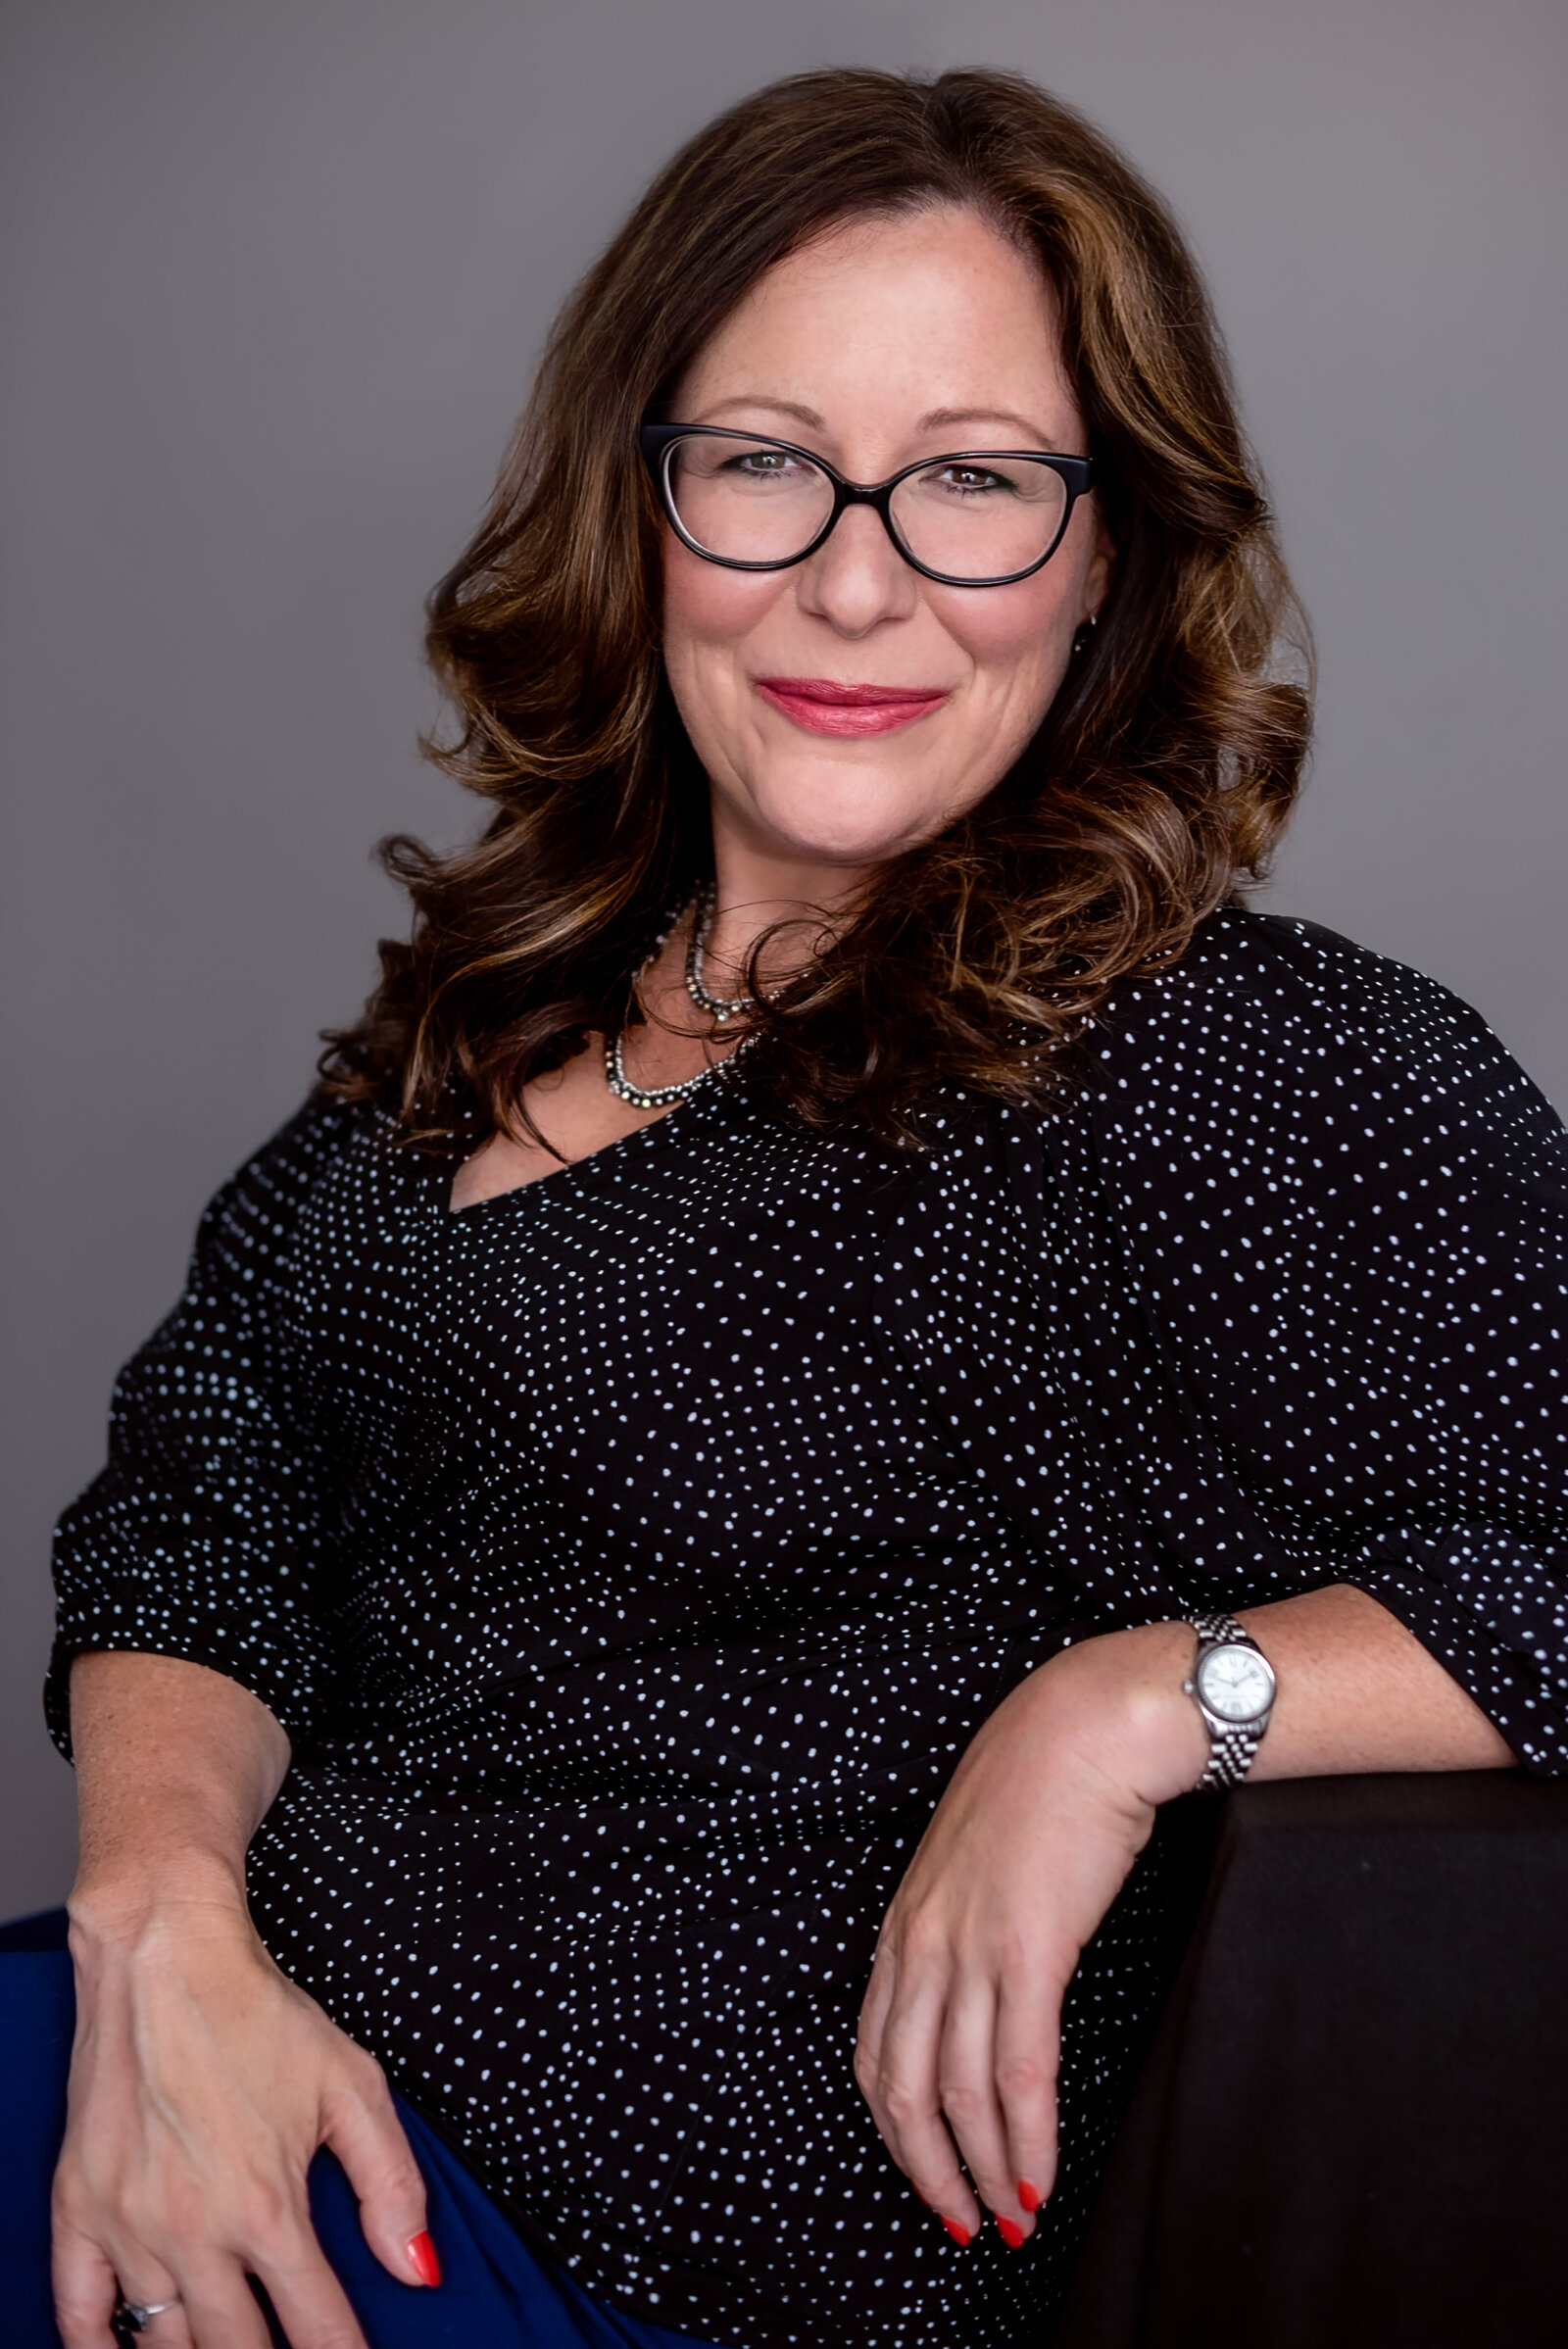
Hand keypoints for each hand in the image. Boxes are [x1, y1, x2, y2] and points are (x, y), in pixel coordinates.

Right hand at [52, 1885, 436, 2348]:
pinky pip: (77, 2312)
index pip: (317, 2329)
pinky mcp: (78, 2207)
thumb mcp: (352, 2084)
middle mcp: (196, 2230)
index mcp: (267, 2207)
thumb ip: (390, 2182)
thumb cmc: (256, 2013)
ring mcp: (130, 2225)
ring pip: (164, 2344)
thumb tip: (417, 2269)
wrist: (162, 1956)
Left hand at [854, 1623, 1205, 2250]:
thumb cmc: (1042, 1781)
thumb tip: (986, 1980)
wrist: (1086, 1726)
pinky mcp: (1030, 1951)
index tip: (924, 2174)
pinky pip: (1020, 2072)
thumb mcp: (976, 1858)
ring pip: (961, 2095)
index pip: (874, 2053)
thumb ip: (965, 1919)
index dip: (896, 2129)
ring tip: (1012, 2220)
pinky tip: (1040, 2179)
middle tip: (963, 2226)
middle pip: (903, 2090)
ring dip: (988, 2172)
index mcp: (904, 1922)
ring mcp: (972, 1948)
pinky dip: (1028, 2141)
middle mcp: (923, 1943)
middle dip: (931, 2172)